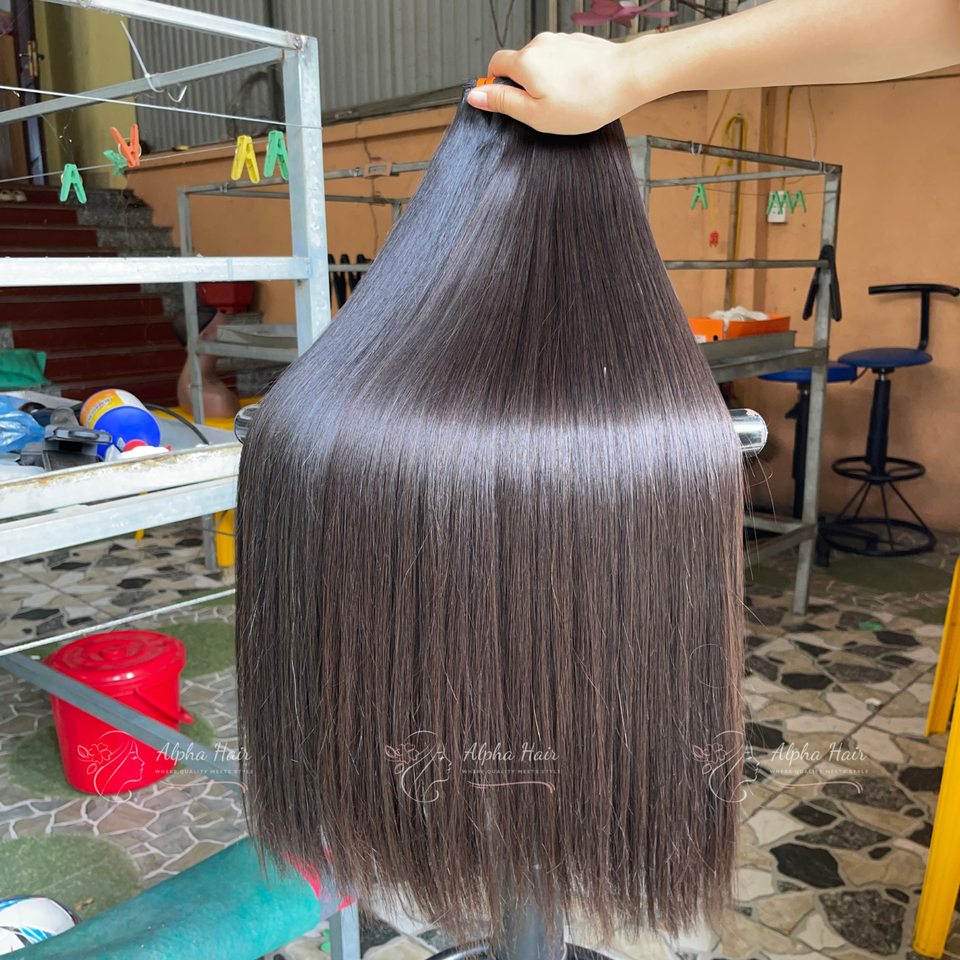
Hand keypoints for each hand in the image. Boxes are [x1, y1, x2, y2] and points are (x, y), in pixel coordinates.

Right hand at [466, 32, 664, 134]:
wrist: (626, 78)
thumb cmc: (585, 101)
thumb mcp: (535, 115)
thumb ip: (503, 103)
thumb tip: (476, 96)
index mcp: (524, 62)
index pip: (494, 65)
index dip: (495, 84)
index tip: (506, 101)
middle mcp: (539, 44)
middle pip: (518, 63)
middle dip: (523, 85)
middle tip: (540, 108)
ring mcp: (560, 41)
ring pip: (541, 61)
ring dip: (545, 79)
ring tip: (564, 100)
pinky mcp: (577, 43)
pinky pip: (560, 59)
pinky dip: (562, 73)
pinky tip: (577, 88)